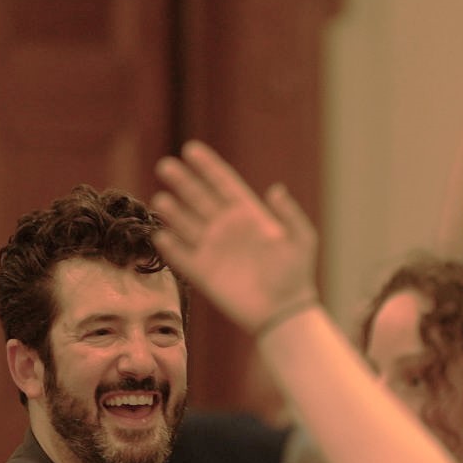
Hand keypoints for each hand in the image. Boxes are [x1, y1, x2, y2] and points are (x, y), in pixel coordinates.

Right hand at [151, 142, 317, 332]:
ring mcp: (213, 250)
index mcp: (249, 216)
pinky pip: (182, 257)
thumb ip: (289, 214)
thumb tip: (275, 189)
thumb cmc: (296, 275)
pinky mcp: (204, 274)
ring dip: (173, 211)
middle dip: (183, 182)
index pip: (224, 185)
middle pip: (199, 199)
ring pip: (186, 224)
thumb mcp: (301, 239)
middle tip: (165, 166)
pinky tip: (161, 235)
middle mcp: (227, 229)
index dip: (208, 167)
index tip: (191, 150)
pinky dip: (170, 247)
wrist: (284, 312)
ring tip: (161, 198)